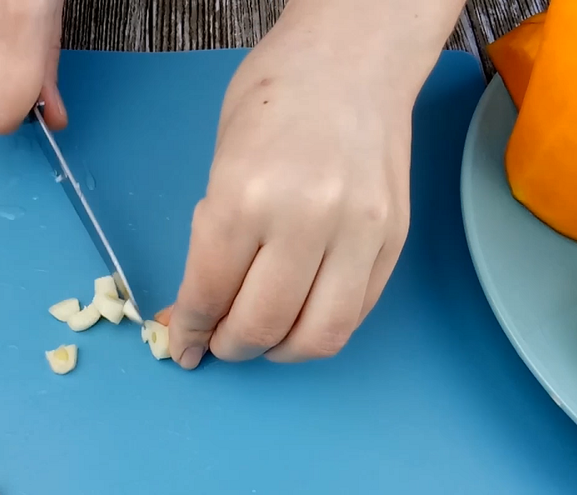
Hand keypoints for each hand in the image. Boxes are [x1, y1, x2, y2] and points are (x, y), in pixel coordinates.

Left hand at [165, 3, 426, 368]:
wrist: (353, 59)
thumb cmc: (275, 98)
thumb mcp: (219, 163)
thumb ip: (210, 240)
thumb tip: (197, 308)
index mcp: (246, 196)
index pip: (209, 292)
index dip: (189, 328)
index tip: (182, 342)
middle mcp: (306, 220)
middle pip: (262, 325)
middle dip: (229, 347)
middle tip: (218, 343)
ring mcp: (359, 232)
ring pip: (318, 335)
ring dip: (279, 352)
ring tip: (261, 340)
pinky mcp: (394, 240)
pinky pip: (357, 312)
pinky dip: (321, 329)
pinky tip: (299, 318)